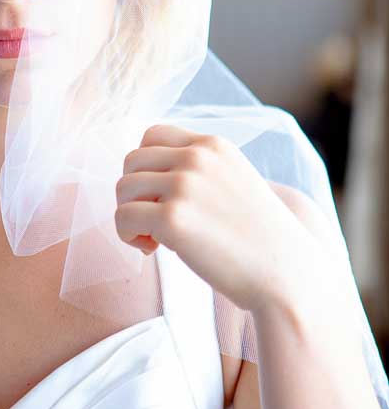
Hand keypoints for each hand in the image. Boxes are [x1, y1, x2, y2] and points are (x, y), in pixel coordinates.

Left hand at [114, 123, 336, 314]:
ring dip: (130, 214)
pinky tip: (152, 249)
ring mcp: (183, 186)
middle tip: (155, 222)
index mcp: (213, 145)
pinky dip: (128, 236)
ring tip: (154, 238)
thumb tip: (150, 179)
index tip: (160, 196)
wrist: (286, 274)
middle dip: (135, 193)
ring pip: (123, 188)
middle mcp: (197, 157)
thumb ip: (200, 171)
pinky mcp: (172, 219)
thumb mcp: (235, 182)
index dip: (146, 167)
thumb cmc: (259, 238)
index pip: (152, 135)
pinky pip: (122, 218)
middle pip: (132, 161)